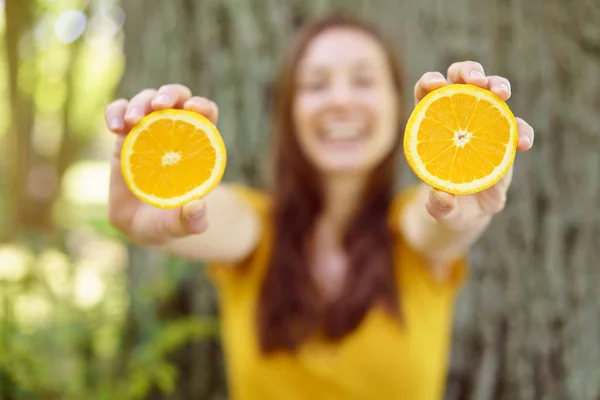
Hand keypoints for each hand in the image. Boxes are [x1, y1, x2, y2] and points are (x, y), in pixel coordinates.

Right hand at [105, 84, 219, 243]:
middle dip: (170, 94)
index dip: (202, 106)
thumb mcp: (179, 226)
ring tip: (130, 122)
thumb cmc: (166, 223)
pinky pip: (118, 111)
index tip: (193, 109)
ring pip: (147, 99)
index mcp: (197, 146)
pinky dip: (115, 111)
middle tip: (159, 107)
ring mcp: (148, 130)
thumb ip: (192, 221)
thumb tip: (197, 207)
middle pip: (177, 97)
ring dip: (139, 103)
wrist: (140, 225)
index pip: (206, 114)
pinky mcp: (124, 135)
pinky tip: (113, 127)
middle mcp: (174, 132)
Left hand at [413, 61, 534, 227]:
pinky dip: (522, 130)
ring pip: (491, 91)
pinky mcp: (506, 138)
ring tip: (502, 93)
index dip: (429, 82)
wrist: (470, 212)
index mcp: (431, 126)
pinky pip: (517, 127)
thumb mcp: (441, 210)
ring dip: (498, 84)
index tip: (437, 84)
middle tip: (476, 80)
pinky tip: (522, 143)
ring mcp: (484, 124)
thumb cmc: (448, 204)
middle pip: (460, 80)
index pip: (426, 93)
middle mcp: (457, 117)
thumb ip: (438, 205)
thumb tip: (441, 195)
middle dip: (468, 71)